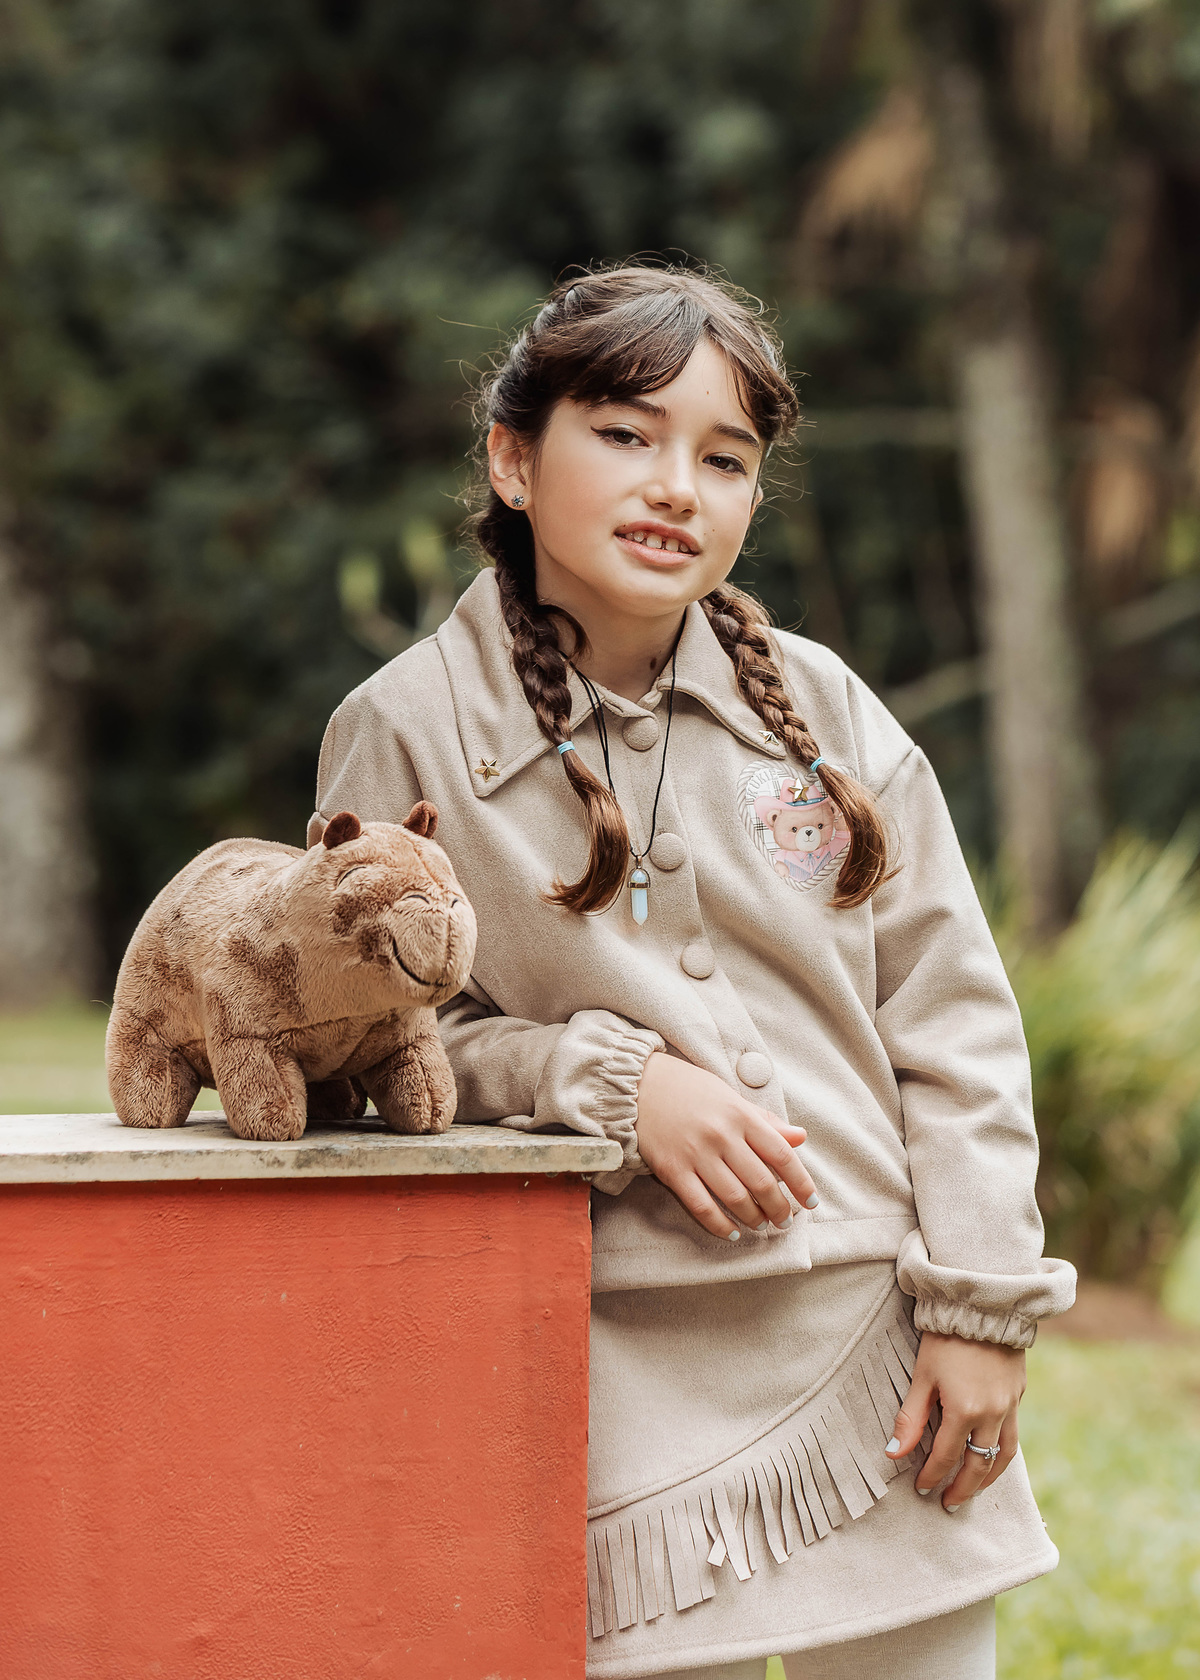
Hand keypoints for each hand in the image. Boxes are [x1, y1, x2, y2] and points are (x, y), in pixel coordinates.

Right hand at [634, 1051, 816, 1239]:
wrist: (638, 1085)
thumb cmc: (691, 1090)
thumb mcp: (731, 1098)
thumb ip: (766, 1122)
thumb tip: (800, 1138)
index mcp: (741, 1115)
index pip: (782, 1155)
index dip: (800, 1183)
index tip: (810, 1202)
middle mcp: (721, 1135)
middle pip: (762, 1182)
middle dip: (779, 1208)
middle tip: (785, 1221)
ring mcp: (696, 1154)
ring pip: (735, 1198)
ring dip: (754, 1219)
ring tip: (762, 1226)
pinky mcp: (672, 1170)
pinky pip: (701, 1206)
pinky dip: (719, 1225)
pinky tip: (732, 1232)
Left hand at [886, 1332, 1025, 1510]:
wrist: (984, 1304)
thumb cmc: (946, 1337)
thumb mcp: (922, 1375)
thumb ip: (910, 1418)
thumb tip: (893, 1455)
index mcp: (965, 1411)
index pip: (946, 1457)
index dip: (932, 1476)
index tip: (922, 1489)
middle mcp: (993, 1414)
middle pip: (978, 1465)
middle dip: (963, 1488)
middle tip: (949, 1504)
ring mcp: (1010, 1405)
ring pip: (1004, 1456)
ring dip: (988, 1478)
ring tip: (974, 1490)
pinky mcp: (1019, 1393)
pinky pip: (1013, 1434)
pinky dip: (1002, 1453)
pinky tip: (992, 1456)